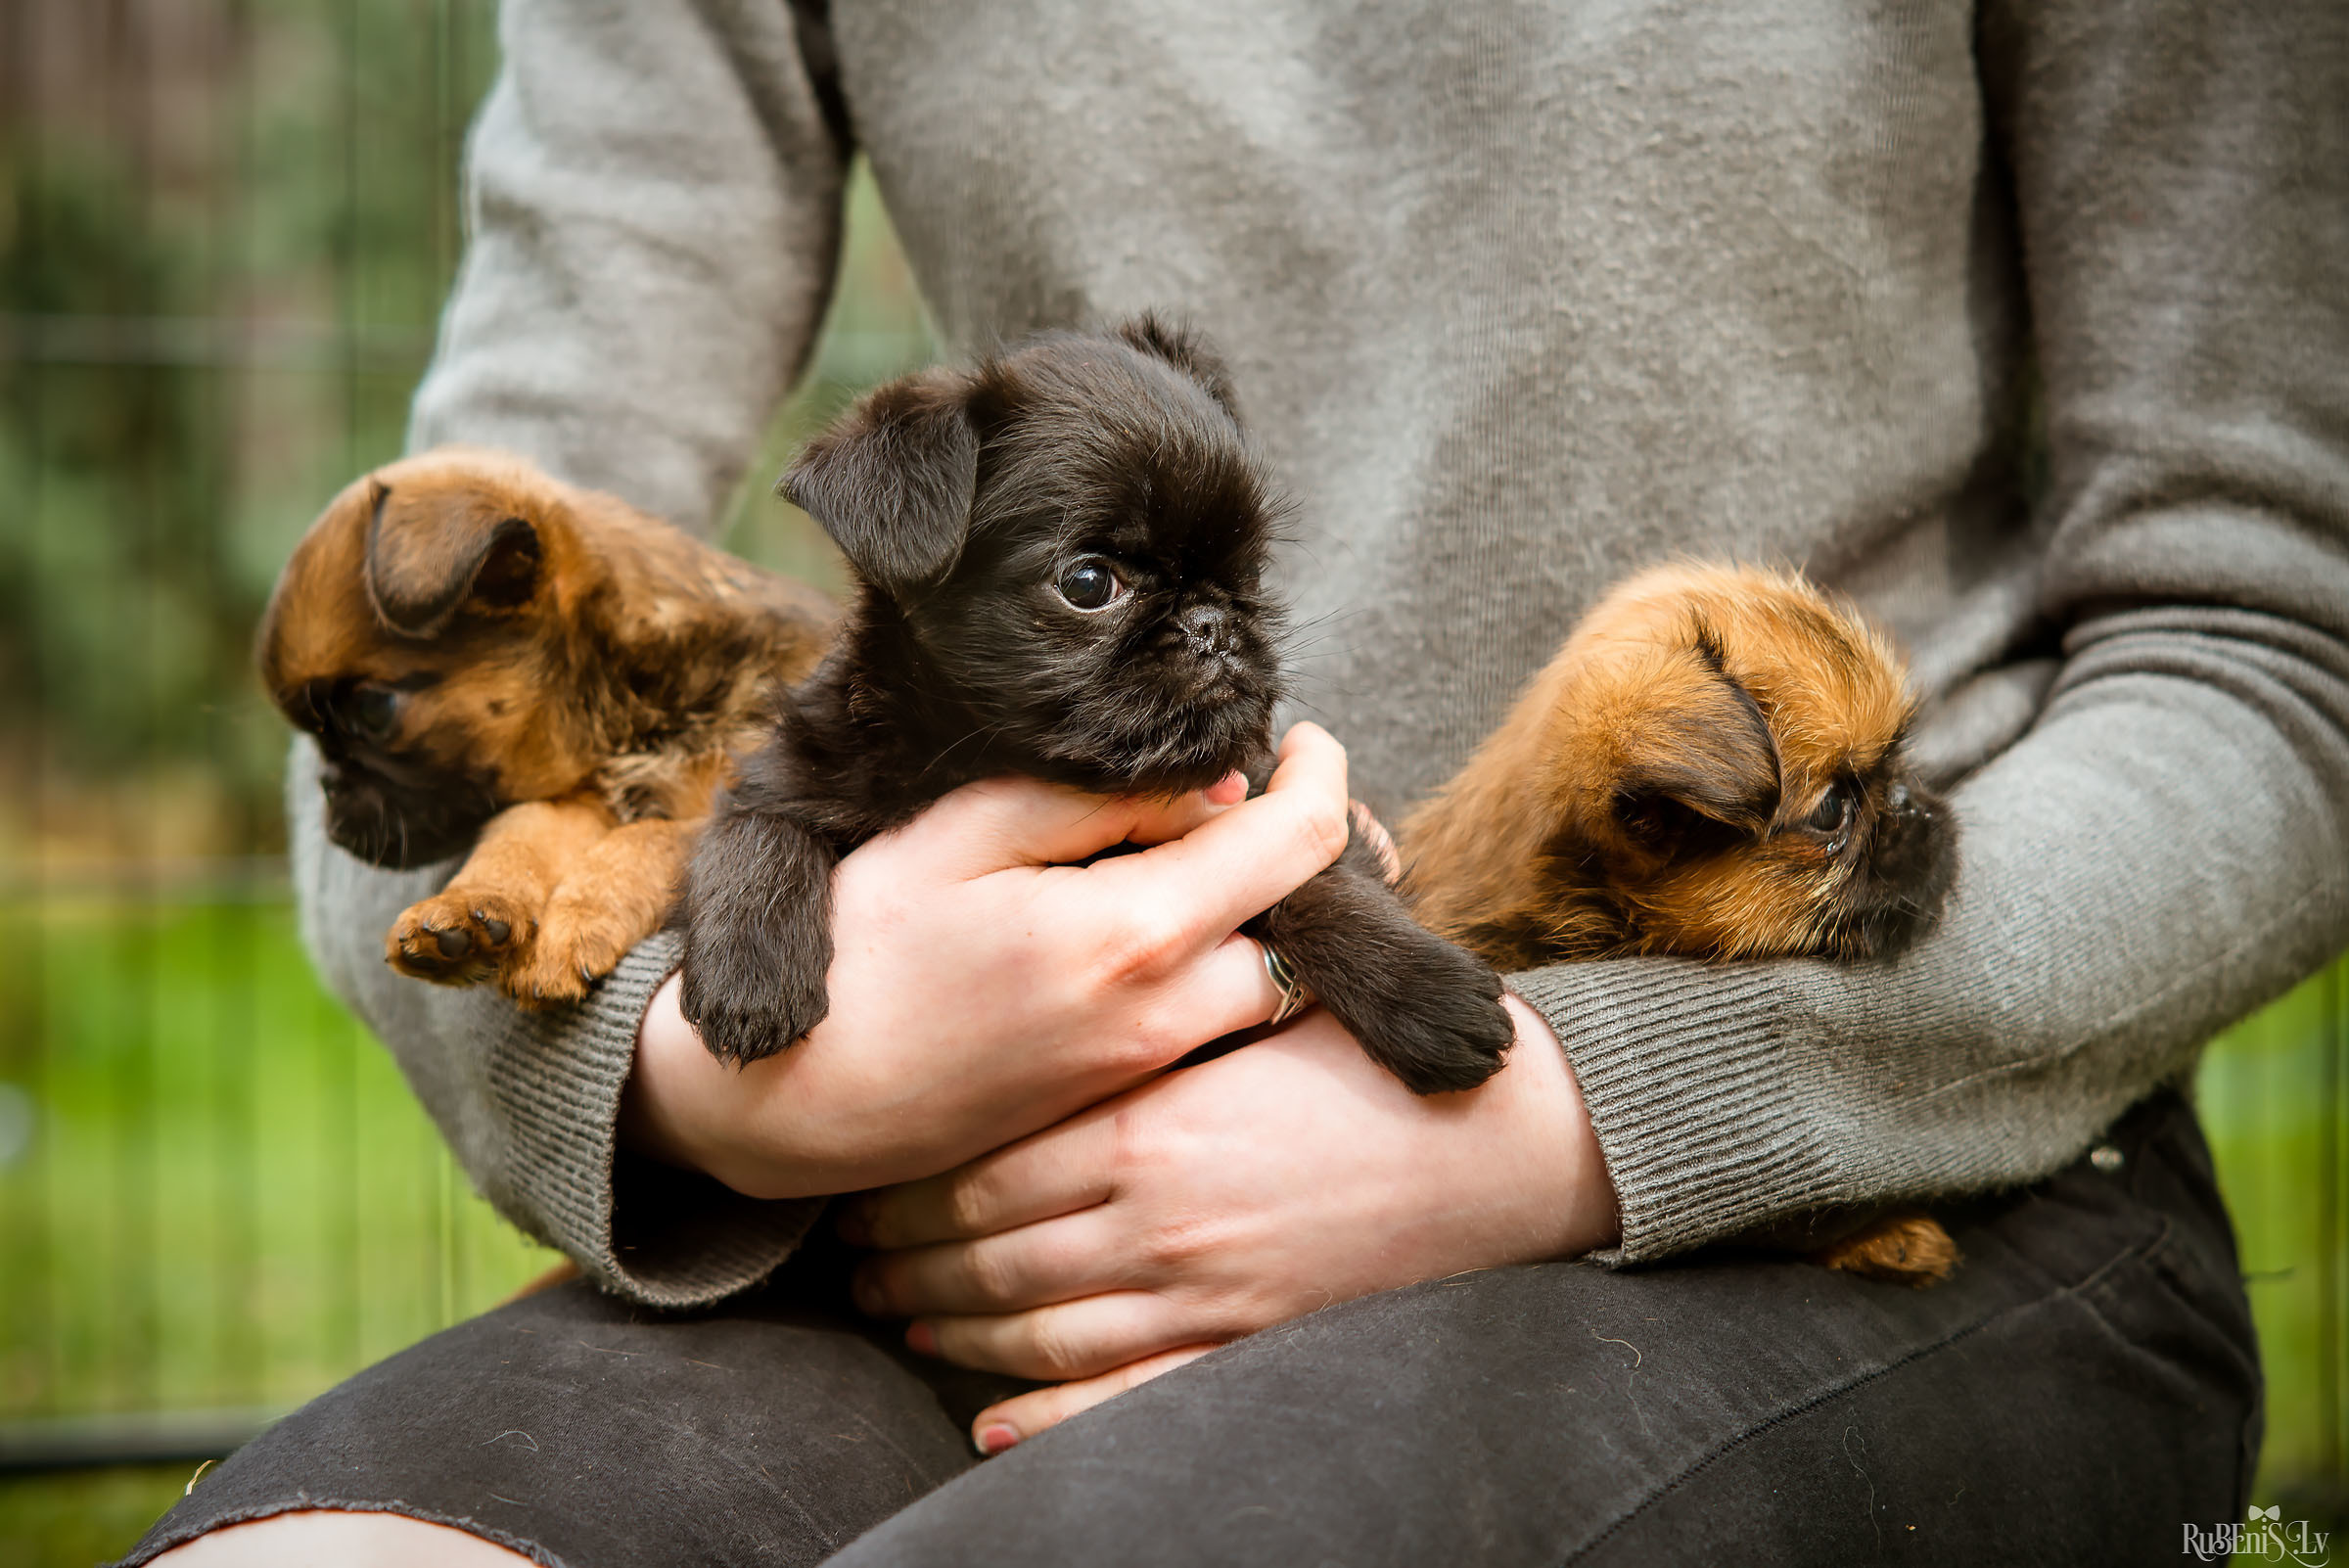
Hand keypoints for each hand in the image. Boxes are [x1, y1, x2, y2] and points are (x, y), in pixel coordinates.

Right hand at [622, 724, 1353, 1198]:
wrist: (793, 1103)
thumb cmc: (860, 953)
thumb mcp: (959, 835)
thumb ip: (1093, 797)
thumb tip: (1212, 788)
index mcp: (1133, 936)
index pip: (1297, 845)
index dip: (1318, 773)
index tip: (1301, 738)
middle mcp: (1165, 1017)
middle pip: (1305, 927)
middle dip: (1298, 858)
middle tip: (1248, 804)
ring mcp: (1149, 1072)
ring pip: (1271, 988)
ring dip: (1264, 923)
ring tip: (1204, 865)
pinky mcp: (1125, 1103)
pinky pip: (1218, 1031)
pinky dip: (1221, 973)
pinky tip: (1161, 933)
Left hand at [843, 992, 1619, 1449]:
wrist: (1504, 1147)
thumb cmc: (1377, 1060)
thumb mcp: (1256, 1008)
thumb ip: (1157, 1000)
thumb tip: (1081, 966)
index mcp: (1148, 1124)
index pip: (985, 1165)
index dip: (910, 1181)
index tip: (866, 1177)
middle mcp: (1156, 1221)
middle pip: (988, 1253)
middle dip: (905, 1259)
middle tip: (851, 1258)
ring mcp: (1200, 1295)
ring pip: (1034, 1330)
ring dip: (951, 1330)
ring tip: (900, 1318)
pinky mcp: (1246, 1340)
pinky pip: (1120, 1394)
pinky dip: (1044, 1414)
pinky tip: (990, 1418)